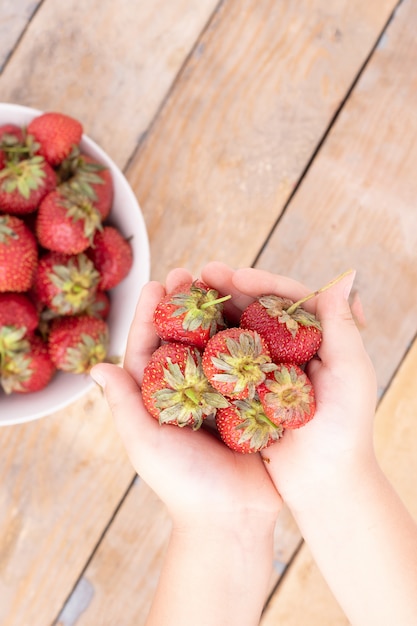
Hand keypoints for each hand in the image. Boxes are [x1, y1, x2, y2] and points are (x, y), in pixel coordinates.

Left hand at [91, 268, 280, 529]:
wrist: (232, 518)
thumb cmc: (183, 484)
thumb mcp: (145, 443)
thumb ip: (123, 404)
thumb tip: (94, 367)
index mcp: (158, 397)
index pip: (150, 347)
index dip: (151, 314)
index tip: (157, 284)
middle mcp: (189, 390)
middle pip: (186, 337)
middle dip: (187, 304)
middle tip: (191, 271)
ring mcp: (222, 393)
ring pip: (218, 342)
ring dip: (220, 312)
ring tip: (223, 280)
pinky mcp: (252, 399)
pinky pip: (250, 361)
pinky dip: (252, 336)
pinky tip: (257, 310)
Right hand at [200, 262, 377, 508]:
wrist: (324, 483)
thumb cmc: (346, 429)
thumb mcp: (351, 374)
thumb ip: (344, 326)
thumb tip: (342, 278)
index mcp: (317, 338)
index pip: (287, 299)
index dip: (261, 283)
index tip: (234, 276)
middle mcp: (289, 349)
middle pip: (257, 310)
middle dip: (230, 290)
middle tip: (201, 274)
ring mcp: (266, 370)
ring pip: (238, 332)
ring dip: (215, 313)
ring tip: (188, 294)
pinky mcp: (248, 392)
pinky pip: (225, 364)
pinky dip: (207, 347)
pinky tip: (187, 335)